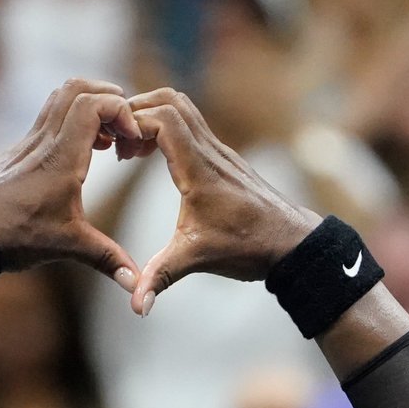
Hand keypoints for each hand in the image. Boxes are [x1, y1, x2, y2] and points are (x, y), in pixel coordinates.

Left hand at [0, 78, 143, 277]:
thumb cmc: (15, 237)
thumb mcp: (68, 247)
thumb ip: (107, 259)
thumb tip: (137, 284)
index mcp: (61, 158)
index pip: (93, 104)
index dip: (120, 111)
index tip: (132, 138)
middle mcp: (45, 141)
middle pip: (76, 87)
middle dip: (109, 98)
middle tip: (125, 128)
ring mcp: (29, 141)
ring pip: (60, 96)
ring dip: (90, 104)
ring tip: (108, 136)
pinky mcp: (21, 149)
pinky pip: (49, 116)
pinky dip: (73, 119)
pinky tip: (84, 151)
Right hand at [122, 89, 320, 315]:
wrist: (292, 243)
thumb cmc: (249, 247)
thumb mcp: (198, 260)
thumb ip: (162, 278)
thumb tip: (136, 307)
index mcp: (200, 169)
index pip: (163, 119)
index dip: (133, 124)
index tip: (116, 147)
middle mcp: (210, 151)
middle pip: (170, 99)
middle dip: (136, 111)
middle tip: (117, 142)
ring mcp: (219, 151)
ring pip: (182, 107)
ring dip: (151, 116)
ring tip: (130, 149)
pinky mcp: (223, 158)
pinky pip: (191, 125)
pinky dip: (165, 128)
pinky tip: (152, 157)